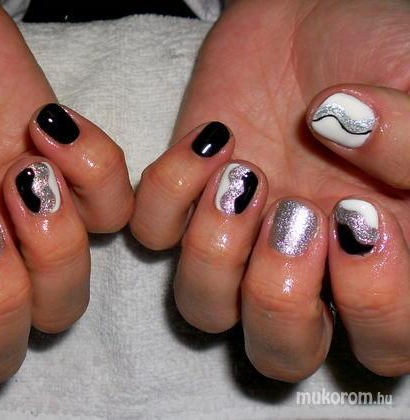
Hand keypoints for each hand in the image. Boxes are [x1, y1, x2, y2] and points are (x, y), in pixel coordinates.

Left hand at [131, 0, 409, 380]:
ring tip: (243, 178)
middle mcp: (304, 265)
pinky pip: (150, 235)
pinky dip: (167, 192)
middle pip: (278, 352)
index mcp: (378, 260)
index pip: (383, 345)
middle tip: (294, 215)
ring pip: (203, 311)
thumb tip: (341, 134)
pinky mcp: (182, 200)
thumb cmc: (379, 48)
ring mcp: (235, 238)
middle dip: (278, 297)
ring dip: (214, 253)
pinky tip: (211, 141)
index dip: (372, 303)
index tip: (357, 214)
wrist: (312, 16)